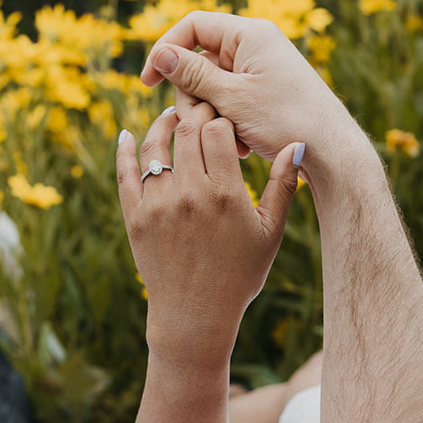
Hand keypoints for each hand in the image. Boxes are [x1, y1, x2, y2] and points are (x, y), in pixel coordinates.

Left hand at [116, 100, 300, 364]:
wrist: (195, 316)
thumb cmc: (240, 274)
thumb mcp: (269, 232)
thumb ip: (282, 186)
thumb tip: (298, 145)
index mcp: (225, 193)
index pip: (218, 130)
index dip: (222, 117)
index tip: (225, 116)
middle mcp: (189, 194)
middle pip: (186, 130)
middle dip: (194, 112)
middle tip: (199, 106)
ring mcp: (158, 205)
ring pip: (153, 146)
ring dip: (161, 125)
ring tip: (170, 117)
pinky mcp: (134, 218)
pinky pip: (124, 174)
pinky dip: (124, 151)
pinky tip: (127, 136)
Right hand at [139, 13, 365, 181]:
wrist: (332, 152)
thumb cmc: (287, 120)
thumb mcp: (232, 99)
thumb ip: (193, 75)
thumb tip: (160, 54)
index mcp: (250, 34)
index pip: (193, 26)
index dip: (165, 50)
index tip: (147, 82)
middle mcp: (255, 46)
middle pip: (199, 61)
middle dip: (194, 96)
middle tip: (203, 124)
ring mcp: (260, 71)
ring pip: (212, 87)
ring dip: (212, 116)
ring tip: (233, 141)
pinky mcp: (264, 94)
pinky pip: (230, 102)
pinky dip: (228, 123)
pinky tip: (243, 145)